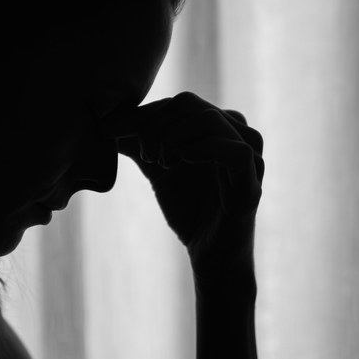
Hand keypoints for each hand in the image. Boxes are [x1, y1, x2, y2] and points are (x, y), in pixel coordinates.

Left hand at [97, 91, 264, 297]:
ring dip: (173, 138)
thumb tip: (105, 123)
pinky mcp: (252, 183)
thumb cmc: (189, 209)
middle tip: (143, 154)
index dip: (142, 115)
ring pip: (210, 119)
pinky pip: (235, 151)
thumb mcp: (158, 168)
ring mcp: (250, 156)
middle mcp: (239, 134)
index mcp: (220, 126)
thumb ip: (138, 143)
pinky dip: (201, 150)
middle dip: (155, 126)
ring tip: (160, 162)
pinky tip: (180, 162)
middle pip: (190, 104)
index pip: (178, 102)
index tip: (111, 132)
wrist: (210, 256)